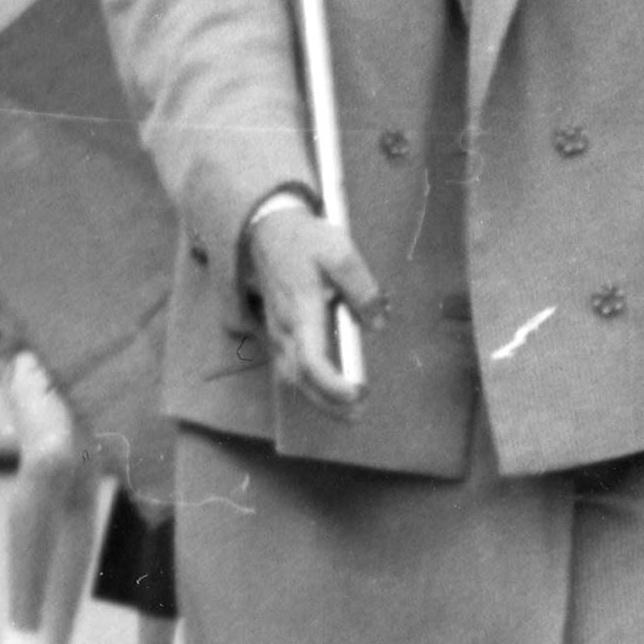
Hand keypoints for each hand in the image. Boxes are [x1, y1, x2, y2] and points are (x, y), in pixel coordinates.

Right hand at [239, 188, 384, 409]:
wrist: (267, 230)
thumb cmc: (305, 240)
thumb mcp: (341, 252)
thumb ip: (362, 289)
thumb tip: (377, 323)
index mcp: (300, 312)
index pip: (312, 361)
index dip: (333, 384)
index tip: (357, 393)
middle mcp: (284, 328)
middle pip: (299, 379)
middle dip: (327, 403)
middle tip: (358, 414)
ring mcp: (277, 331)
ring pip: (291, 376)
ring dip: (318, 397)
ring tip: (349, 409)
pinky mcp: (278, 330)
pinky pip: (289, 366)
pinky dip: (307, 384)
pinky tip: (328, 390)